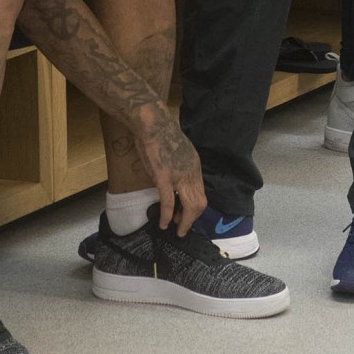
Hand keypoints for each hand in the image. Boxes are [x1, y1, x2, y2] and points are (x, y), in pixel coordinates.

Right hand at [133, 102, 206, 234]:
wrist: (153, 122)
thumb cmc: (160, 131)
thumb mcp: (178, 148)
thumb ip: (180, 163)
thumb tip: (175, 173)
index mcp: (195, 165)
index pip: (200, 192)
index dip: (194, 206)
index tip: (185, 212)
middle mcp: (191, 173)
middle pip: (199, 203)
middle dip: (192, 218)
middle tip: (183, 226)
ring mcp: (179, 176)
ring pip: (189, 206)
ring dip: (184, 222)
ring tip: (178, 231)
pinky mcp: (164, 178)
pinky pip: (168, 202)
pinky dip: (168, 216)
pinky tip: (164, 224)